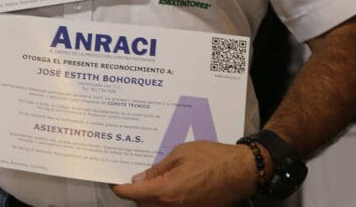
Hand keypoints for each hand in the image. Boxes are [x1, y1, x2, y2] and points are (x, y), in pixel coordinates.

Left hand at [111, 141, 257, 206]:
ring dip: (149, 198)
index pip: (135, 194)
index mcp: (167, 191)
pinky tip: (165, 187)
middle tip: (131, 178)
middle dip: (135, 194)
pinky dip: (163, 201)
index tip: (114, 182)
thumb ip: (157, 169)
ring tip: (147, 182)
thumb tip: (139, 179)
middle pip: (143, 205)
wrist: (241, 171)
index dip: (121, 189)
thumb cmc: (212, 157)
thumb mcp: (180, 154)